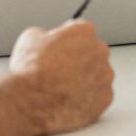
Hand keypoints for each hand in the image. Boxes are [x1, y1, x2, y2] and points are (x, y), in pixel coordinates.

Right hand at [6, 19, 114, 133]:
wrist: (33, 104)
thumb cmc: (32, 73)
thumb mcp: (29, 39)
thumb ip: (44, 35)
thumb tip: (44, 39)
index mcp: (85, 32)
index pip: (80, 30)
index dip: (66, 40)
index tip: (59, 48)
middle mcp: (100, 51)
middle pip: (91, 52)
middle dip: (77, 59)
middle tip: (58, 70)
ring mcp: (105, 76)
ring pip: (97, 74)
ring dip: (83, 78)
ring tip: (61, 88)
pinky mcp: (105, 98)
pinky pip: (98, 94)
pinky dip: (87, 97)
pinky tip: (69, 100)